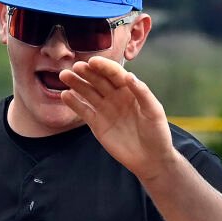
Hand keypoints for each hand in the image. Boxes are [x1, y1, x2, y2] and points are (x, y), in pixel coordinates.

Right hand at [58, 57, 175, 181]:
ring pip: (88, 93)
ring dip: (76, 84)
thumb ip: (142, 93)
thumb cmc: (157, 133)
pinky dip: (74, 103)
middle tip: (76, 67)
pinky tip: (65, 95)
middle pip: (99, 81)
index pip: (114, 74)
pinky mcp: (97, 124)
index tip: (92, 61)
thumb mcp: (154, 111)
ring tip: (64, 76)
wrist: (150, 159)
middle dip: (87, 73)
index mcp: (130, 90)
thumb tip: (128, 75)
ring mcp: (105, 110)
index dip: (104, 67)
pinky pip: (84, 111)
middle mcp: (116, 97)